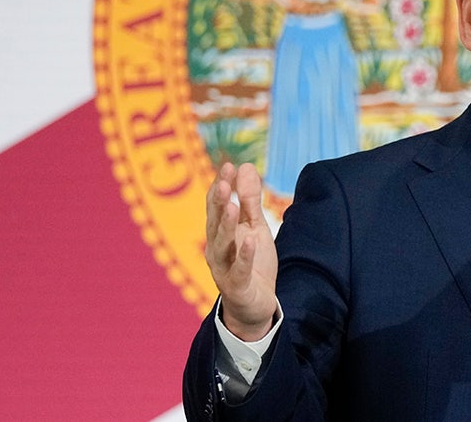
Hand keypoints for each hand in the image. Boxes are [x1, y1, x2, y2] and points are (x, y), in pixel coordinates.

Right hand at [204, 162, 279, 340]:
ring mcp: (223, 268)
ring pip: (221, 245)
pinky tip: (251, 240)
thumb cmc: (252, 263)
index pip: (216, 205)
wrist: (255, 306)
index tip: (229, 165)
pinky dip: (244, 255)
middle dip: (219, 201)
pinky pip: (239, 269)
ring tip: (231, 205)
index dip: (221, 186)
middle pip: (215, 222)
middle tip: (225, 181)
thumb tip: (245, 166)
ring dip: (225, 225)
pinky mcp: (237, 286)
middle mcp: (216, 249)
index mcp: (219, 233)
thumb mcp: (255, 228)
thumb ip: (250, 200)